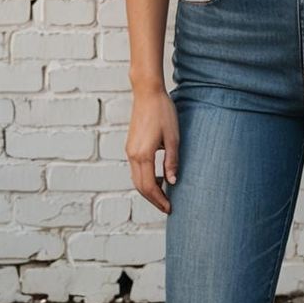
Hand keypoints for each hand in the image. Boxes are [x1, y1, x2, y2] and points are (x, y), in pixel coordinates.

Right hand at [127, 84, 179, 215]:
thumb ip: (172, 162)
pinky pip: (136, 169)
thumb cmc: (163, 113)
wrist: (147, 93)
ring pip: (136, 178)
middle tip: (167, 207)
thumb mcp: (173, 138)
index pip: (149, 186)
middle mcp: (132, 155)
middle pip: (140, 186)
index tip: (170, 208)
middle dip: (153, 199)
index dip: (159, 200)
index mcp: (143, 155)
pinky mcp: (131, 146)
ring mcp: (130, 150)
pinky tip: (159, 178)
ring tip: (165, 195)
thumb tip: (172, 182)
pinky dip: (146, 178)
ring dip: (149, 189)